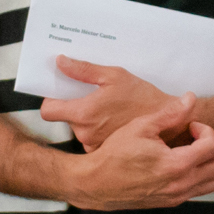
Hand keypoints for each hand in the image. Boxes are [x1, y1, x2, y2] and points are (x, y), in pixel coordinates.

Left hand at [40, 57, 174, 151]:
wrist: (166, 122)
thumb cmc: (142, 97)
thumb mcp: (114, 76)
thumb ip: (83, 70)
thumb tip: (61, 62)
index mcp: (84, 113)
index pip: (48, 111)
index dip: (51, 102)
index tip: (60, 95)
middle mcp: (85, 132)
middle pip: (64, 119)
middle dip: (74, 108)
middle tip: (91, 98)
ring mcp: (93, 145)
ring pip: (78, 130)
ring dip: (86, 121)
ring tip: (106, 111)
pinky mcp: (102, 152)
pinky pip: (90, 140)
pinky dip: (97, 131)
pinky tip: (111, 122)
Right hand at [65, 95, 213, 209]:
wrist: (95, 183)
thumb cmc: (114, 154)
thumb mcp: (141, 126)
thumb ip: (170, 113)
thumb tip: (190, 98)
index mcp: (176, 165)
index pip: (213, 147)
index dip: (206, 130)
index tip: (191, 126)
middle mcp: (180, 184)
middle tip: (197, 137)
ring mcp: (176, 196)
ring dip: (210, 164)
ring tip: (192, 150)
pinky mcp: (170, 202)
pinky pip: (198, 190)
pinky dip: (199, 175)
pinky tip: (180, 162)